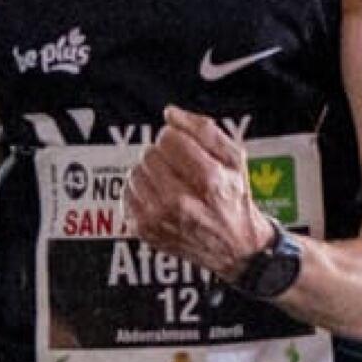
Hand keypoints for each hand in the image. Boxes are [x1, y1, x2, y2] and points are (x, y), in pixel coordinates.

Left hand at [125, 106, 268, 283]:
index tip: (186, 148)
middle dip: (164, 156)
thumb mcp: (234, 159)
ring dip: (151, 173)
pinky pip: (126, 194)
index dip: (177, 138)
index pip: (168, 138)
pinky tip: (159, 197)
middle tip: (181, 169)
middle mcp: (181, 201)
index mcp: (208, 180)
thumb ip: (204, 129)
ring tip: (171, 184)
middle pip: (150, 154)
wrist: (234, 247)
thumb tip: (171, 114)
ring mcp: (159, 217)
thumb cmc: (235, 201)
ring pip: (135, 172)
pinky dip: (140, 191)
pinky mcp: (144, 229)